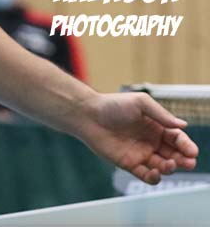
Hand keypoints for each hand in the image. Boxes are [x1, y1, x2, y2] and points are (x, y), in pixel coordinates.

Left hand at [73, 92, 198, 184]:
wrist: (88, 115)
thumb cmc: (112, 105)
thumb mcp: (140, 103)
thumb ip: (160, 114)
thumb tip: (182, 125)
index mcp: (156, 126)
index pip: (177, 138)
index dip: (186, 145)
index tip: (192, 151)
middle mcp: (151, 141)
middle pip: (174, 155)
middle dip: (184, 160)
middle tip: (187, 162)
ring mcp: (141, 154)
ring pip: (164, 167)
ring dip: (171, 168)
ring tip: (169, 164)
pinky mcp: (130, 164)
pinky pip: (147, 176)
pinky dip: (154, 178)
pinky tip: (155, 172)